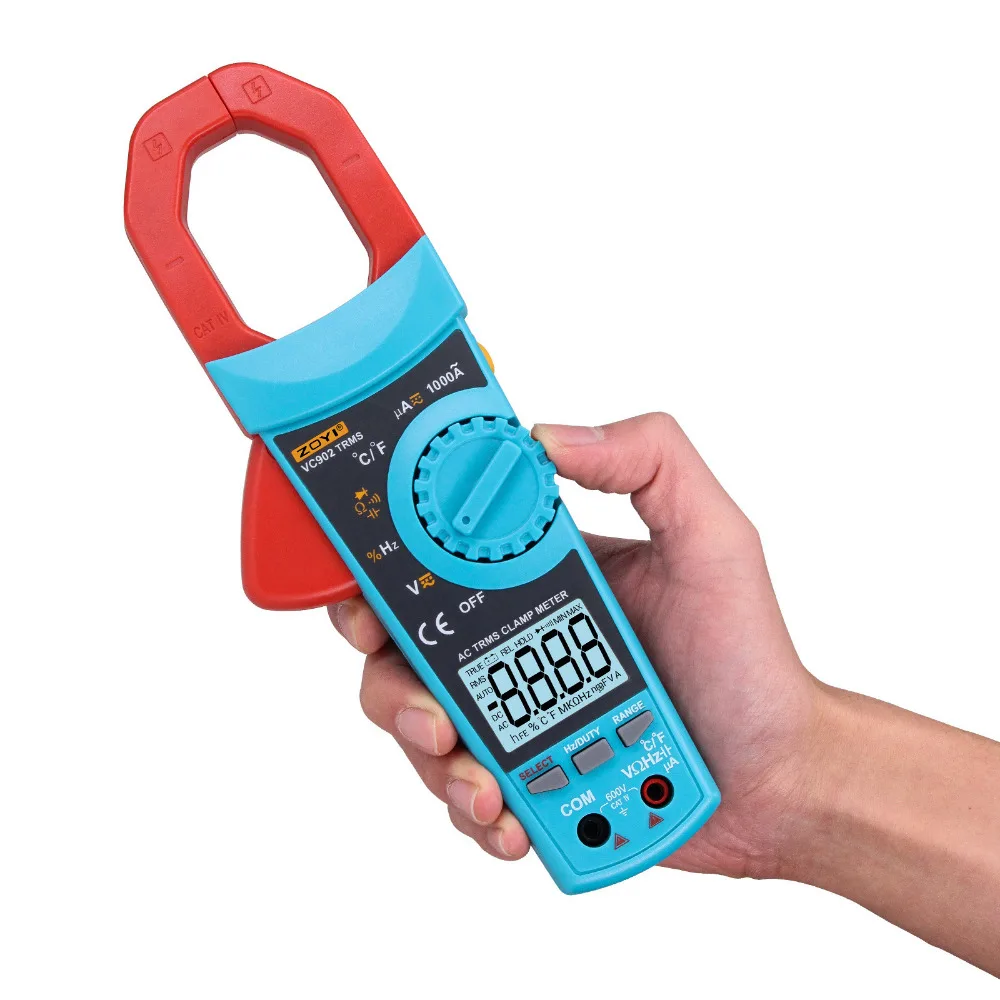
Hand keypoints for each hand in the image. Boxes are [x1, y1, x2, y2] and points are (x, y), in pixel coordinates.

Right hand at [330, 413, 822, 875]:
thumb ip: (651, 463)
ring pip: (420, 726)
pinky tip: (511, 820)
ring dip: (431, 756)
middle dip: (393, 682)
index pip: (441, 556)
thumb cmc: (748, 660)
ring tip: (484, 784)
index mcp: (542, 575)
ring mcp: (516, 710)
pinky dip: (471, 811)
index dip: (389, 569)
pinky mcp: (524, 778)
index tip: (376, 596)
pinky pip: (461, 793)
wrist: (775, 779)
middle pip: (404, 649)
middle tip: (432, 715)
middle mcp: (516, 638)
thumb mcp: (713, 540)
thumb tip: (549, 435)